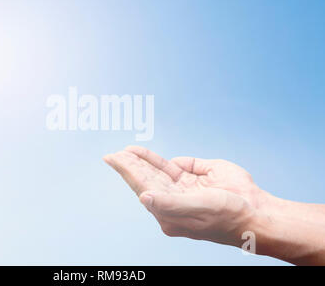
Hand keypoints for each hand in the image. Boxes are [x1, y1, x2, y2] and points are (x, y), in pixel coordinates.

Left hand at [103, 146, 266, 246]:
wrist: (256, 212)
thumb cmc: (227, 217)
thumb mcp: (197, 209)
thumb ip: (169, 203)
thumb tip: (143, 197)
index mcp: (170, 213)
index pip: (142, 187)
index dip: (127, 172)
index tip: (112, 158)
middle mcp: (174, 201)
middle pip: (147, 179)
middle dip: (130, 166)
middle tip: (113, 154)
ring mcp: (185, 189)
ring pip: (158, 172)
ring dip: (142, 161)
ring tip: (125, 151)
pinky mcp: (197, 179)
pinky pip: (175, 166)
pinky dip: (161, 160)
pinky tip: (145, 156)